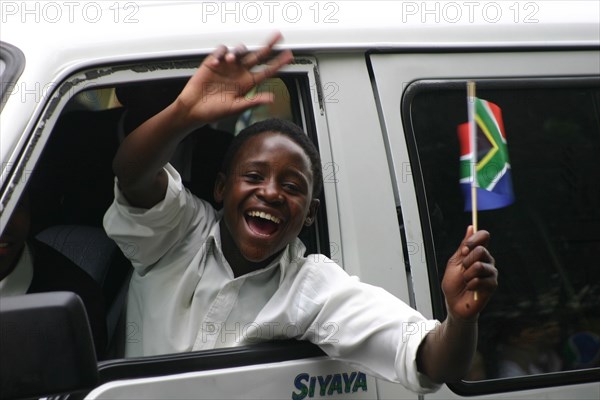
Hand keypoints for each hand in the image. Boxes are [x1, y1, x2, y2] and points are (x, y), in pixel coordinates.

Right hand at [176, 32, 292, 125]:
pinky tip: (216, 63)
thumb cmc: (214, 111)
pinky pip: (220, 52)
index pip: (266, 71)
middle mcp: (239, 73)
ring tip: (229, 60)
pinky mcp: (213, 63)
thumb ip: (253, 101)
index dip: (278, 64)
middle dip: (268, 46)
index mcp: (247, 84)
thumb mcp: (236, 108)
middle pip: (257, 55)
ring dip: (236, 52)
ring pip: (238, 51)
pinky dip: (219, 54)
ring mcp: (227, 67)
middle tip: (277, 37)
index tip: (289, 57)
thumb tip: (271, 98)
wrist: (194, 109)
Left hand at [441, 226, 496, 320]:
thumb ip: (464, 246)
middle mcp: (487, 260)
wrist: (454, 304)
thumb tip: (470, 228)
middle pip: (481, 250)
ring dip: (467, 275)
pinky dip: (470, 285)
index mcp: (477, 253)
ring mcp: (491, 273)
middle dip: (466, 261)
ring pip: (479, 265)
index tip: (464, 249)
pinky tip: (470, 288)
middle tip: (463, 270)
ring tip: (465, 281)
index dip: (474, 239)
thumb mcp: (454, 262)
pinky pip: (480, 280)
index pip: (484, 236)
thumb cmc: (453, 284)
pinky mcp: (493, 285)